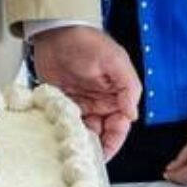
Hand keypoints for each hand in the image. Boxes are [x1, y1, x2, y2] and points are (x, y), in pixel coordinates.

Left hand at [28, 25, 139, 160]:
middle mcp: (101, 101)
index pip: (120, 124)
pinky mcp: (62, 101)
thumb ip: (128, 87)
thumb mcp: (114, 60)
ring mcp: (81, 102)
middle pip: (102, 132)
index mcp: (117, 94)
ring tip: (71, 147)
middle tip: (85, 154)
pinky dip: (64, 130)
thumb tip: (132, 114)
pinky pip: (66, 122)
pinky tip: (59, 136)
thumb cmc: (87, 42)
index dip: (114, 140)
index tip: (104, 152)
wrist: (55, 32)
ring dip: (79, 139)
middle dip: (96, 145)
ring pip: (84, 130)